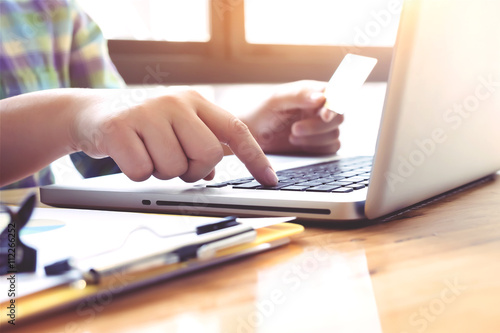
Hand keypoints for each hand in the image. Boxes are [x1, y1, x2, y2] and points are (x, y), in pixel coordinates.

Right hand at [71, 88, 277, 184]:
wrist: (90, 112)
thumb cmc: (141, 122)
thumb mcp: (174, 125)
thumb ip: (199, 143)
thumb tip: (216, 172)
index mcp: (194, 100)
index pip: (235, 129)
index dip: (255, 157)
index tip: (270, 180)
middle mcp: (175, 102)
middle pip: (208, 155)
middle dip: (194, 170)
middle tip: (175, 162)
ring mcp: (147, 113)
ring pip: (175, 168)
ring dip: (162, 172)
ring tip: (147, 152)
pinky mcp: (120, 129)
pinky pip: (143, 172)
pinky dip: (138, 173)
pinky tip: (128, 154)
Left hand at [241, 80, 343, 154]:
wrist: (252, 135)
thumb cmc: (262, 112)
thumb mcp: (276, 99)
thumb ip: (299, 95)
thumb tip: (322, 97)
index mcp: (314, 93)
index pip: (336, 95)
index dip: (334, 106)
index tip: (323, 115)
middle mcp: (320, 109)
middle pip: (338, 117)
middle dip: (317, 126)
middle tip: (294, 129)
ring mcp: (321, 128)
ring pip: (334, 134)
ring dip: (313, 138)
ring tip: (291, 136)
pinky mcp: (320, 145)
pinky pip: (331, 148)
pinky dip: (316, 148)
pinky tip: (298, 144)